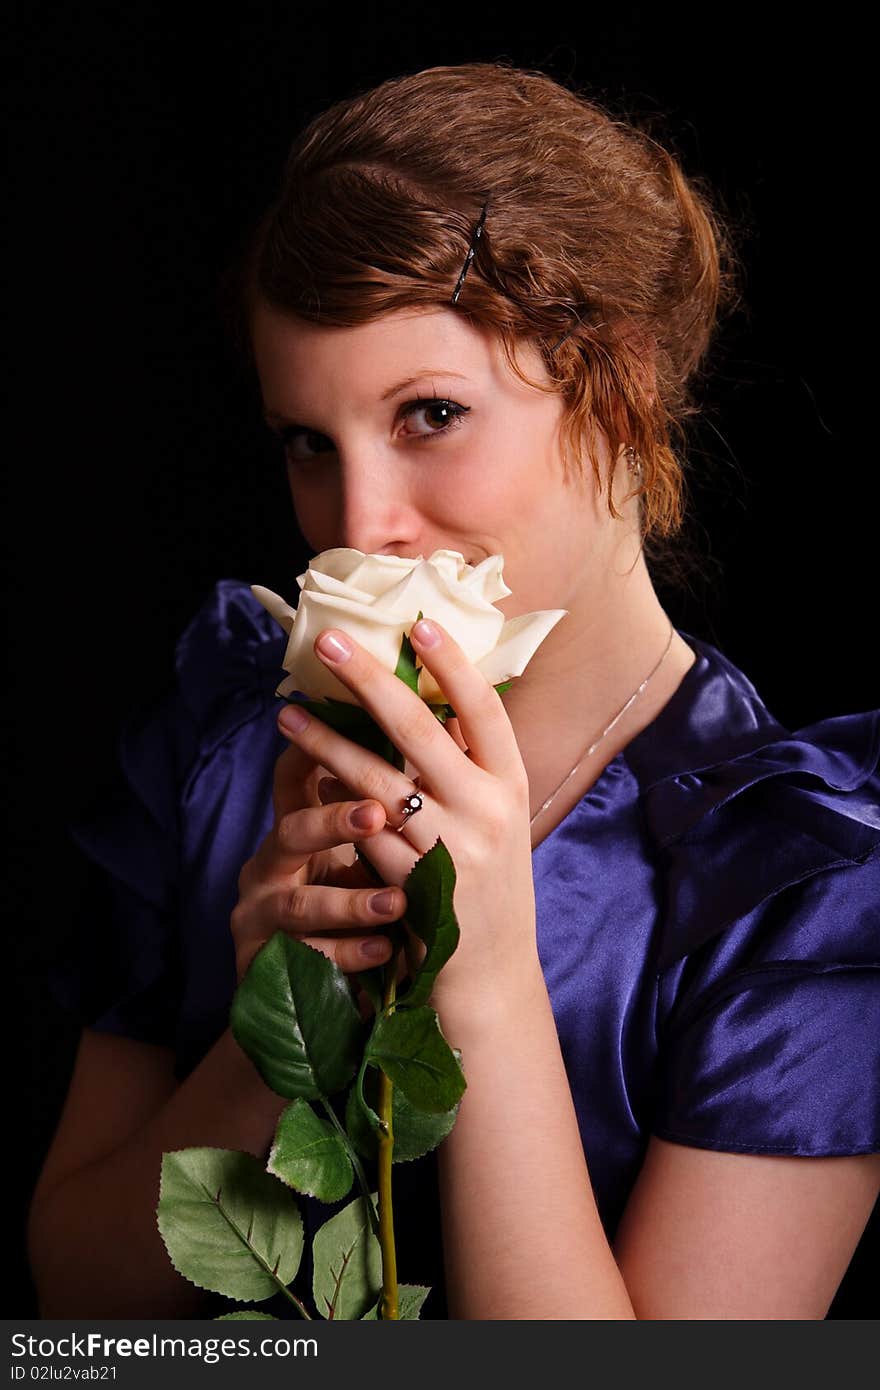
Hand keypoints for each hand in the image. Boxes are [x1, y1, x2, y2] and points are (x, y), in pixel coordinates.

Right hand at [230, 735, 407, 983]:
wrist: (315, 1003)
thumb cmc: (353, 908)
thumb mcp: (363, 856)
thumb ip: (380, 808)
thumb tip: (440, 731)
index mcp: (293, 832)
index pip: (294, 780)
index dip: (316, 751)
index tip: (353, 727)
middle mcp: (267, 867)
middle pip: (290, 832)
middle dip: (332, 822)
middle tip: (375, 813)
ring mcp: (259, 918)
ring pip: (298, 904)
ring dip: (349, 901)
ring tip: (396, 902)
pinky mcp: (260, 968)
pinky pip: (305, 960)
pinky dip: (347, 955)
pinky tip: (383, 950)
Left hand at [275, 620, 541, 1014]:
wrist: (488, 975)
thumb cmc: (485, 883)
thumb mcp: (495, 819)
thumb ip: (466, 767)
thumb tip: (426, 697)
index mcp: (511, 785)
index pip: (485, 710)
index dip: (454, 664)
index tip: (417, 623)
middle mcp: (487, 812)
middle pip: (420, 731)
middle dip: (370, 681)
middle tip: (329, 642)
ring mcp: (450, 851)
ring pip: (376, 782)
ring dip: (326, 743)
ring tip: (287, 715)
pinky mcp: (411, 887)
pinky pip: (361, 834)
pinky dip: (330, 804)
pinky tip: (302, 779)